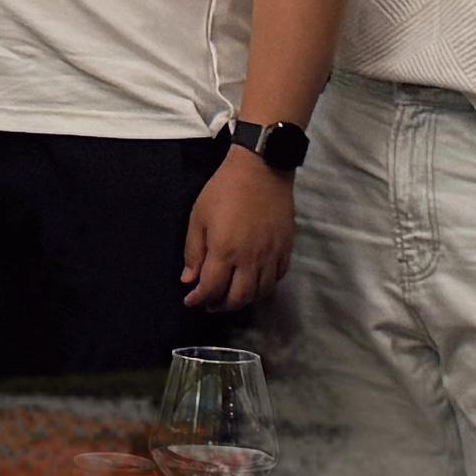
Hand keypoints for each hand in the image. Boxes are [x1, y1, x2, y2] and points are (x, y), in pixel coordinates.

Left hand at [182, 151, 293, 311]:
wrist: (261, 168)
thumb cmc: (224, 189)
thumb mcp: (199, 217)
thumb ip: (193, 251)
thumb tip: (189, 280)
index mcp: (224, 251)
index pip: (211, 289)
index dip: (198, 300)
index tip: (190, 300)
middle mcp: (250, 259)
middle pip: (238, 298)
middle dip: (220, 306)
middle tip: (210, 304)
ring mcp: (271, 255)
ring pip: (260, 293)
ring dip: (243, 300)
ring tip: (230, 296)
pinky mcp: (285, 249)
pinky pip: (277, 279)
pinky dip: (264, 287)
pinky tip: (253, 282)